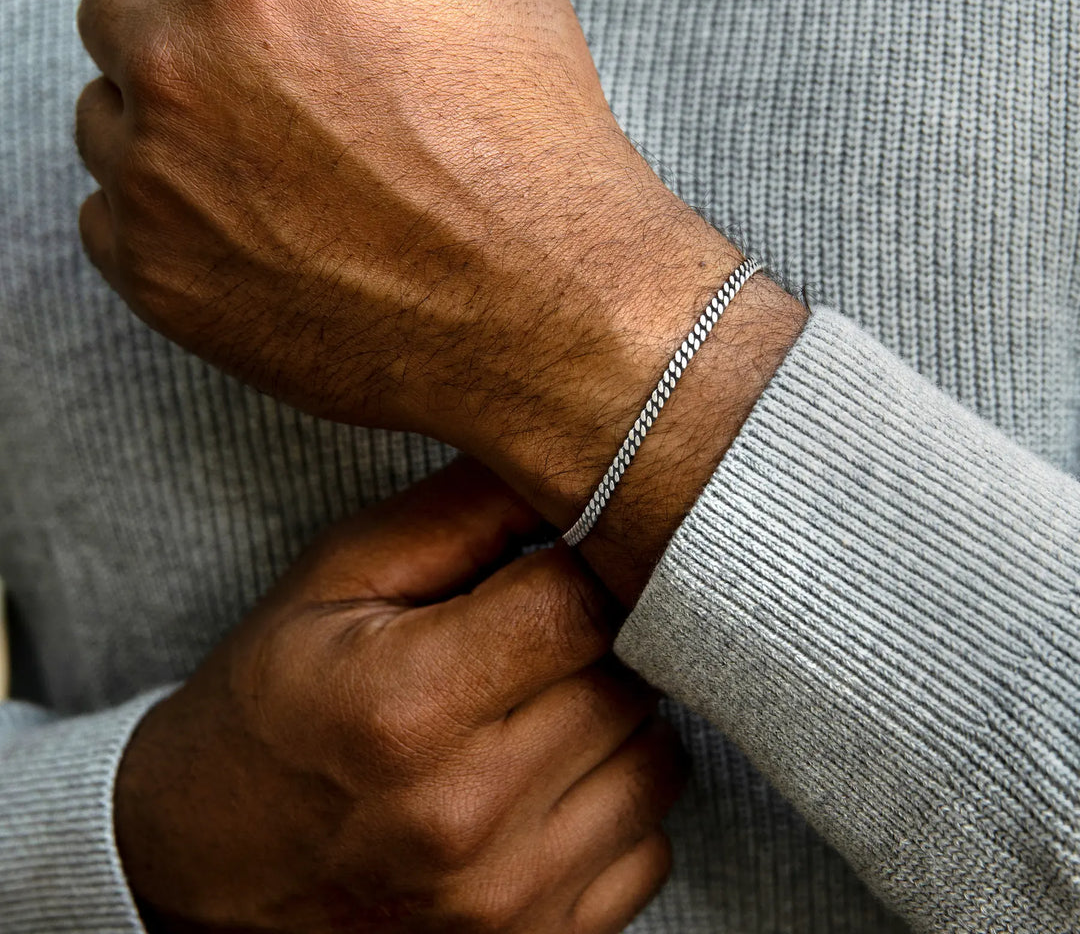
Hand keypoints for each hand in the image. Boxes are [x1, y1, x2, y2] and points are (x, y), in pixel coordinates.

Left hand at [76, 0, 806, 600]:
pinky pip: (109, 218)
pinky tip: (251, 221)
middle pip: (118, 4)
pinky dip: (163, 216)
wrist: (545, 311)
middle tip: (270, 77)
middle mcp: (187, 68)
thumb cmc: (531, 165)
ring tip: (270, 160)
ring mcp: (162, 182)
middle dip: (184, 23)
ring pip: (106, 116)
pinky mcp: (162, 279)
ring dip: (167, 123)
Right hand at [115, 460, 685, 932]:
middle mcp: (463, 818)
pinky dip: (615, 800)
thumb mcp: (336, 579)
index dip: (582, 562)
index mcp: (405, 707)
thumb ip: (458, 513)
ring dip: (618, 717)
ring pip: (657, 761)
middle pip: (630, 680)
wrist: (206, 863)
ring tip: (541, 701)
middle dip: (602, 635)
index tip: (558, 558)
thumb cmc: (272, 702)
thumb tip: (569, 464)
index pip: (578, 603)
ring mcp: (506, 902)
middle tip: (542, 627)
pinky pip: (649, 847)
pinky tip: (547, 778)